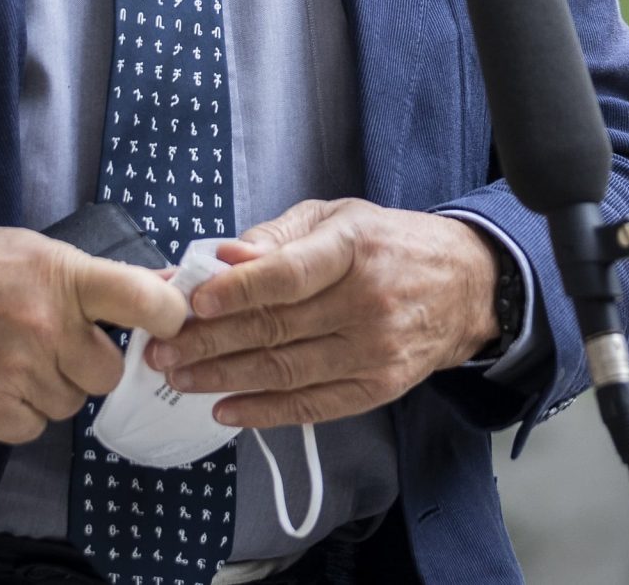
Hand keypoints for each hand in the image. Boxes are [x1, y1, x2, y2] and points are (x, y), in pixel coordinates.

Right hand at [0, 222, 189, 443]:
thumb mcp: (33, 252)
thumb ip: (91, 279)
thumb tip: (159, 291)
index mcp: (65, 277)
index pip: (144, 300)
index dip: (170, 318)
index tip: (171, 328)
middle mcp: (49, 326)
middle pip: (107, 373)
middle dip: (86, 366)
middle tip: (55, 347)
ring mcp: (20, 371)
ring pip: (68, 404)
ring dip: (48, 389)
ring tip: (9, 359)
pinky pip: (32, 427)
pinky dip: (17, 414)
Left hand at [142, 199, 499, 428]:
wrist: (466, 286)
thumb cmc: (390, 244)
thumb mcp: (338, 217)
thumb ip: (278, 235)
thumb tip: (224, 256)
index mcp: (354, 248)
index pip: (288, 275)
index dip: (237, 290)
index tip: (192, 301)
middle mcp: (367, 302)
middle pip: (276, 328)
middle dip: (209, 341)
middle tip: (162, 348)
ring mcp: (375, 350)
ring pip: (285, 371)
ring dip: (224, 378)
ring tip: (179, 376)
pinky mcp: (379, 387)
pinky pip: (312, 406)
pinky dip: (264, 412)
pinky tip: (225, 408)